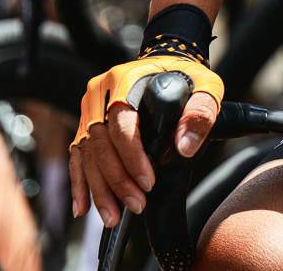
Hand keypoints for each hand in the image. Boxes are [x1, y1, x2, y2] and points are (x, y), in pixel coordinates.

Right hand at [68, 54, 222, 226]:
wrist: (166, 64)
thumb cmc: (185, 76)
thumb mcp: (205, 85)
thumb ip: (200, 112)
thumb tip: (185, 146)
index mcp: (124, 81)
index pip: (121, 123)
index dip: (132, 157)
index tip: (148, 182)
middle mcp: (100, 94)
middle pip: (100, 143)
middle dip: (116, 181)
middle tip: (136, 205)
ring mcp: (90, 110)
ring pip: (87, 155)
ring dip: (99, 189)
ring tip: (113, 217)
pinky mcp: (87, 125)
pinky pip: (78, 157)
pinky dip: (79, 183)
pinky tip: (82, 208)